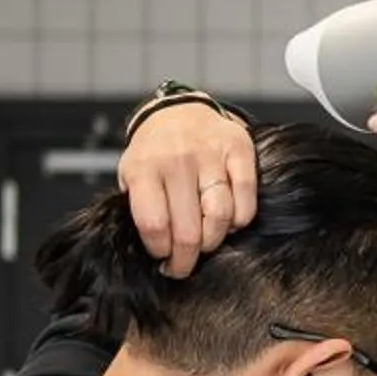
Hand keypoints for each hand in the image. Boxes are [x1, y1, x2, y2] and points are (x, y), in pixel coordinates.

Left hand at [118, 100, 256, 277]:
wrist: (180, 110)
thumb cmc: (155, 151)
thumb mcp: (130, 173)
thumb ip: (139, 206)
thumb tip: (157, 248)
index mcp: (144, 168)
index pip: (154, 225)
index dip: (160, 251)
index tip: (162, 257)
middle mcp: (177, 161)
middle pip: (188, 230)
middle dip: (186, 259)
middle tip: (184, 265)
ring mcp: (211, 155)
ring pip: (220, 217)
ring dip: (213, 241)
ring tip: (206, 242)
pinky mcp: (239, 151)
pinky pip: (245, 200)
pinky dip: (239, 220)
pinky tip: (228, 221)